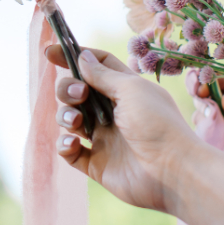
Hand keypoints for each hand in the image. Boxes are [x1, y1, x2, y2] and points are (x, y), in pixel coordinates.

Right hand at [49, 45, 200, 212]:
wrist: (172, 172)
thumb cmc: (158, 124)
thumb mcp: (131, 90)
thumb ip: (102, 74)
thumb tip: (82, 55)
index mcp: (124, 90)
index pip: (96, 66)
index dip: (74, 56)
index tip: (50, 52)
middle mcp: (112, 112)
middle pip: (76, 91)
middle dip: (67, 89)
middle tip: (79, 95)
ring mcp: (103, 138)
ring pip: (69, 120)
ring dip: (65, 116)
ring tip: (75, 124)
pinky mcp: (96, 163)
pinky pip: (69, 151)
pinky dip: (64, 145)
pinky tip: (72, 144)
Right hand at [197, 77, 223, 186]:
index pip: (221, 78)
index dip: (207, 78)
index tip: (201, 86)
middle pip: (204, 93)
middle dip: (197, 94)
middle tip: (201, 100)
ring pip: (201, 114)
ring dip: (201, 115)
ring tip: (212, 120)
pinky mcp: (221, 144)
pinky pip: (205, 136)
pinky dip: (203, 133)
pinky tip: (212, 134)